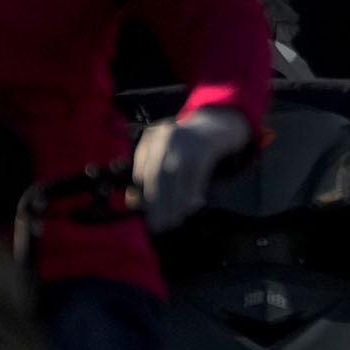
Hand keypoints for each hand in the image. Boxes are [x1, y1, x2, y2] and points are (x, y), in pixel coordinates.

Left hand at [132, 105, 251, 231]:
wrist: (217, 124)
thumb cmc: (186, 146)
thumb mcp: (165, 153)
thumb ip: (150, 175)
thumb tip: (132, 202)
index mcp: (151, 137)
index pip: (142, 172)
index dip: (144, 197)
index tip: (147, 215)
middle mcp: (165, 137)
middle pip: (156, 176)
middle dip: (156, 204)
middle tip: (158, 226)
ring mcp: (184, 141)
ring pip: (175, 179)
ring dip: (174, 203)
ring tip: (174, 221)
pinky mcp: (203, 148)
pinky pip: (194, 177)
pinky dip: (192, 194)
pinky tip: (192, 207)